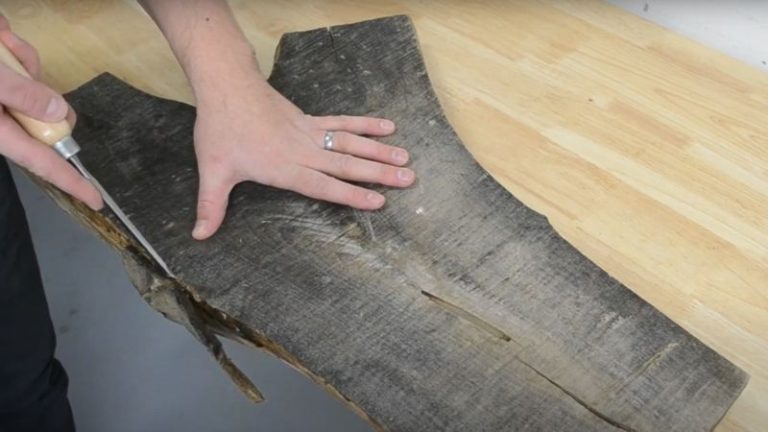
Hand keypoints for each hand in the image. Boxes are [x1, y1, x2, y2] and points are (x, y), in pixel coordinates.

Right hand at [0, 15, 101, 209]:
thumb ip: (21, 95)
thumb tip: (58, 114)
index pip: (41, 161)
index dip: (70, 181)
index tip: (96, 200)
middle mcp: (1, 120)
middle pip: (47, 118)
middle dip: (40, 90)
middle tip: (18, 66)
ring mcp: (3, 100)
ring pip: (37, 86)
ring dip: (22, 61)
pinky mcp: (5, 80)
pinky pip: (24, 67)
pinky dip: (14, 51)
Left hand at [191, 73, 415, 239]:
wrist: (226, 86)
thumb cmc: (220, 129)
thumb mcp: (212, 171)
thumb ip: (211, 205)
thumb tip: (199, 235)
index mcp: (283, 167)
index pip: (324, 185)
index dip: (352, 194)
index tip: (378, 202)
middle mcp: (302, 151)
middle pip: (346, 164)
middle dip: (378, 174)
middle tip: (408, 179)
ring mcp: (309, 133)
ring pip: (350, 143)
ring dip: (379, 151)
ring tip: (405, 159)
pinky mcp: (309, 120)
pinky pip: (343, 122)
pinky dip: (365, 124)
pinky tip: (387, 126)